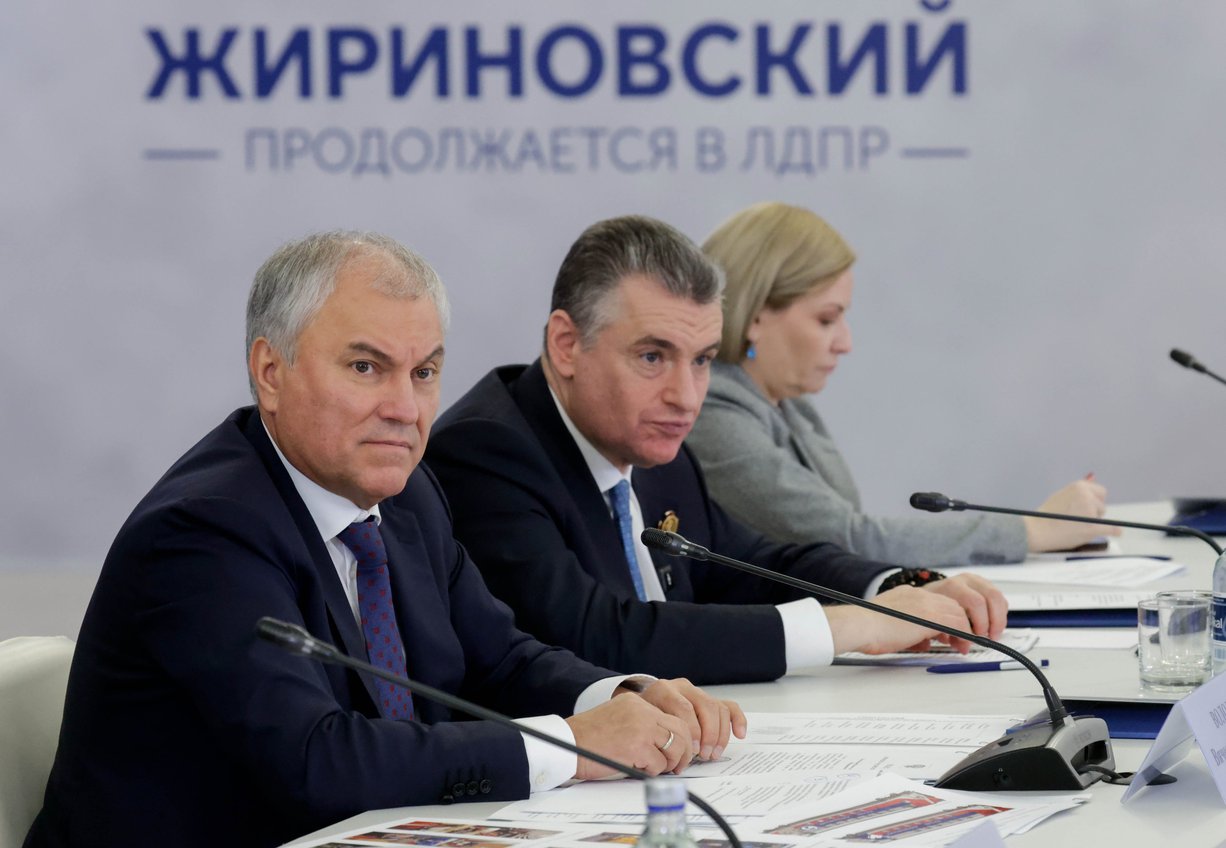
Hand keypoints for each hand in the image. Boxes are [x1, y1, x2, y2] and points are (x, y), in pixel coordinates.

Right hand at [565, 693, 692, 779]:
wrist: (566, 744)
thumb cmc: (588, 738)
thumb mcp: (618, 719)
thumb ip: (642, 724)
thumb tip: (667, 744)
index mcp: (636, 702)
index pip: (674, 717)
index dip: (681, 738)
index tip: (678, 751)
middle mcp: (641, 711)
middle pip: (682, 730)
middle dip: (684, 752)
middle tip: (677, 766)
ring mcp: (640, 727)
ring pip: (675, 747)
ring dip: (668, 763)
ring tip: (654, 768)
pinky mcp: (636, 747)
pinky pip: (659, 764)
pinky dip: (651, 772)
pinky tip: (636, 769)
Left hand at [632, 678, 746, 761]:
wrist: (643, 705)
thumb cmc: (643, 719)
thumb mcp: (643, 723)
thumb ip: (656, 733)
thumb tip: (670, 755)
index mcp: (664, 690)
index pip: (684, 708)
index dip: (692, 731)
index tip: (693, 751)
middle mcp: (682, 688)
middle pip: (705, 706)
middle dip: (709, 734)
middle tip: (705, 755)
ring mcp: (697, 693)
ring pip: (718, 708)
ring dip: (721, 734)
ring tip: (714, 754)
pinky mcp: (709, 700)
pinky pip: (729, 706)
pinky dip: (737, 720)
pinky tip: (740, 734)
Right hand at [827, 574, 1006, 655]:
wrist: (858, 624)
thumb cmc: (867, 628)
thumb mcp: (894, 626)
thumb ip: (912, 629)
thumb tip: (924, 640)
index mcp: (912, 595)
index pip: (945, 599)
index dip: (958, 615)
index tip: (962, 631)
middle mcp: (922, 595)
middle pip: (960, 599)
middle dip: (974, 617)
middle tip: (978, 635)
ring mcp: (926, 602)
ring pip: (963, 610)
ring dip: (972, 629)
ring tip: (972, 644)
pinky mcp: (930, 615)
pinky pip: (959, 624)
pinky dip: (965, 636)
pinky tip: (962, 647)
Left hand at [921, 573, 1007, 648]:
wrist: (929, 593)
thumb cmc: (930, 607)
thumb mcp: (932, 619)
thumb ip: (947, 634)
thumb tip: (964, 647)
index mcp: (952, 587)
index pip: (975, 602)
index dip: (980, 622)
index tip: (976, 638)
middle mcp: (965, 581)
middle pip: (991, 597)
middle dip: (993, 620)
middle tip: (989, 636)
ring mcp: (976, 581)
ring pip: (998, 597)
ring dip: (999, 619)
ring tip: (993, 634)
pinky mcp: (985, 585)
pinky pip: (1000, 599)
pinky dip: (1000, 615)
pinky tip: (992, 625)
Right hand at [1025, 477, 1120, 551]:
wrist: (1036, 531)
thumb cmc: (1045, 515)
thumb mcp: (1060, 496)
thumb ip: (1078, 492)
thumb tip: (1092, 477)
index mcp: (1079, 487)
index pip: (1099, 492)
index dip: (1093, 500)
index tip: (1085, 508)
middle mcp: (1087, 496)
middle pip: (1102, 504)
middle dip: (1095, 511)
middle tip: (1079, 519)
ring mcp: (1091, 512)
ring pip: (1102, 517)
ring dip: (1095, 522)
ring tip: (1077, 527)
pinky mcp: (1093, 527)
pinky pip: (1110, 529)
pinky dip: (1113, 531)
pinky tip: (1116, 532)